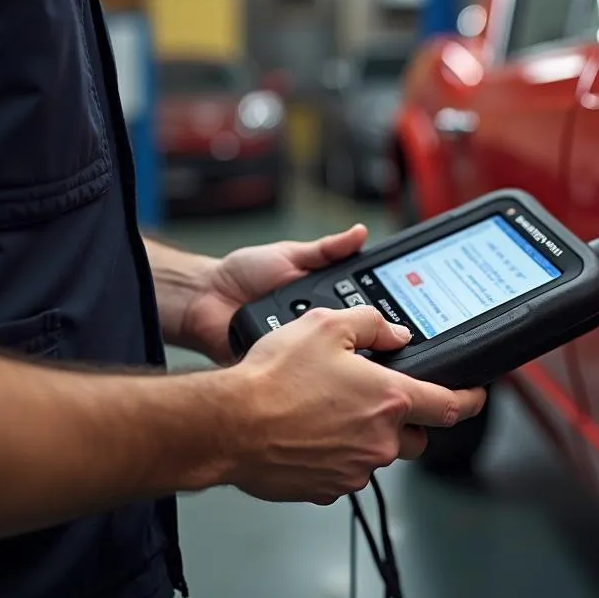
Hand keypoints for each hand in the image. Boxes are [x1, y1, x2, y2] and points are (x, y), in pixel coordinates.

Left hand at [181, 225, 367, 364]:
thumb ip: (327, 249)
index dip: (377, 309)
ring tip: (331, 329)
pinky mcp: (283, 363)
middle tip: (363, 316)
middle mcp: (316, 325)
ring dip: (329, 341)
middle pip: (349, 331)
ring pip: (328, 351)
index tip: (394, 306)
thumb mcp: (290, 253)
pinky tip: (307, 350)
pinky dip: (303, 357)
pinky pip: (299, 364)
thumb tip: (360, 233)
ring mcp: (300, 347)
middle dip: (357, 326)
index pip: (360, 306)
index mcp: (324, 298)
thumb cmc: (243, 274)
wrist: (204, 297)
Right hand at [222, 304, 486, 503]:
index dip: (470, 399)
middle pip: (414, 435)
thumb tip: (394, 334)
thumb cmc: (272, 379)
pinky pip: (344, 471)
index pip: (450, 406)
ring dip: (364, 435)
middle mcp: (379, 441)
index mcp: (389, 400)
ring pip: (376, 453)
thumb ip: (371, 325)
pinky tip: (308, 433)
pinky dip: (335, 455)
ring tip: (326, 411)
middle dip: (402, 418)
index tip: (477, 397)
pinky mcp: (326, 489)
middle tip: (371, 397)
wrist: (226, 424)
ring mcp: (353, 470)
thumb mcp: (325, 327)